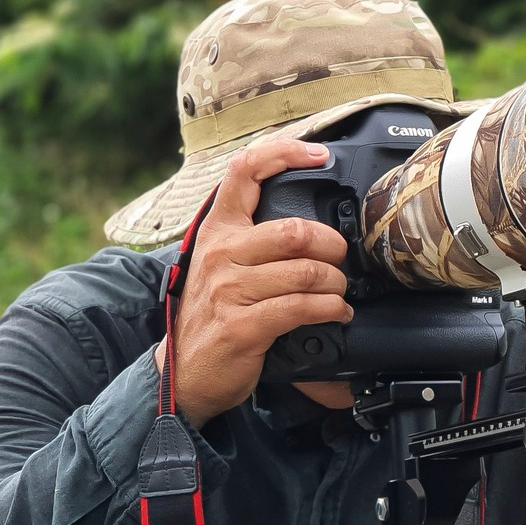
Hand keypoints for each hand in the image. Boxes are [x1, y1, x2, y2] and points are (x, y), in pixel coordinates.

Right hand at [156, 137, 354, 426]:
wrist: (184, 371)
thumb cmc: (213, 313)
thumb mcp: (223, 264)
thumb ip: (255, 238)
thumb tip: (311, 222)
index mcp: (218, 229)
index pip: (244, 171)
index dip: (284, 154)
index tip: (319, 156)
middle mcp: (221, 253)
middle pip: (295, 231)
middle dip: (332, 246)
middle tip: (340, 259)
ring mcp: (229, 290)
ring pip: (306, 272)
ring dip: (336, 283)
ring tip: (338, 291)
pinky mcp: (242, 325)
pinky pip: (302, 307)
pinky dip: (332, 309)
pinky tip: (337, 313)